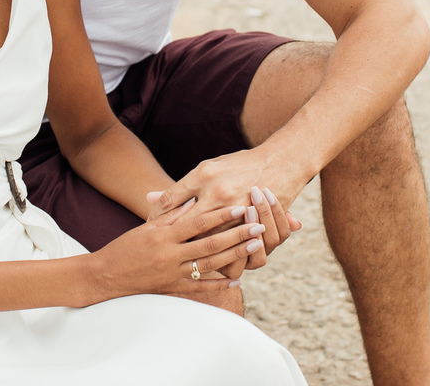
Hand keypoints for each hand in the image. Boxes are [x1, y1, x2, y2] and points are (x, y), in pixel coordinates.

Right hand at [86, 200, 264, 301]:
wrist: (105, 277)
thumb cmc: (125, 247)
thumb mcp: (147, 227)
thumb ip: (171, 215)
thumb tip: (194, 201)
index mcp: (163, 235)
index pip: (198, 222)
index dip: (221, 215)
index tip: (241, 206)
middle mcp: (170, 255)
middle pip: (210, 243)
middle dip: (236, 234)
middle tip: (258, 226)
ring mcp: (172, 274)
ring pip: (210, 264)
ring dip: (234, 255)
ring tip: (254, 245)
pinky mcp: (172, 289)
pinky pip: (200, 287)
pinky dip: (219, 284)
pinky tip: (236, 279)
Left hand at [147, 150, 304, 270]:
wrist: (282, 161)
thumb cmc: (239, 164)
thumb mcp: (208, 169)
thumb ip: (180, 187)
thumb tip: (147, 198)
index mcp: (204, 175)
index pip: (168, 202)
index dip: (154, 217)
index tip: (148, 229)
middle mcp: (218, 192)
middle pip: (186, 226)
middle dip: (170, 241)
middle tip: (157, 255)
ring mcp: (238, 208)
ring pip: (209, 243)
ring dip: (197, 257)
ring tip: (184, 266)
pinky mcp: (253, 224)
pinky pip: (235, 249)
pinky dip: (225, 263)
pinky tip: (215, 268)